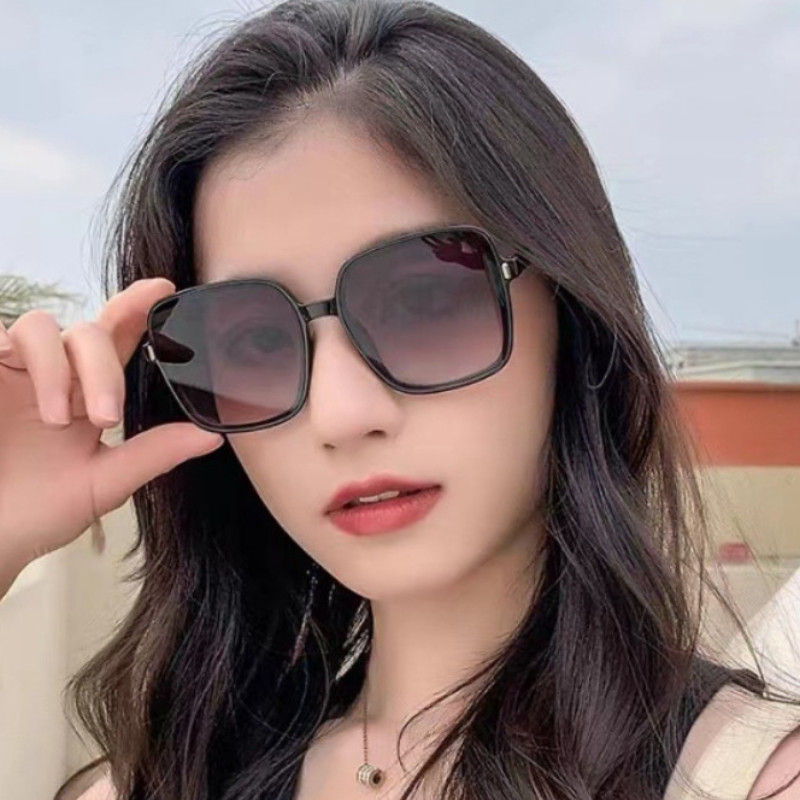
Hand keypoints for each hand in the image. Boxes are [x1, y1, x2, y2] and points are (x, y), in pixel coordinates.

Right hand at [0, 278, 223, 582]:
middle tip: (106, 417)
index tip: (163, 289)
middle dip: (104, 369)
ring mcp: (10, 371)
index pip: (116, 341)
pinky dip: (7, 348)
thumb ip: (153, 453)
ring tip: (59, 419)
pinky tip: (10, 371)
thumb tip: (216, 435)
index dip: (137, 308)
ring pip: (39, 328)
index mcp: (86, 396)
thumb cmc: (34, 514)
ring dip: (58, 367)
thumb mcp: (101, 484)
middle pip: (88, 334)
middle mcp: (51, 375)